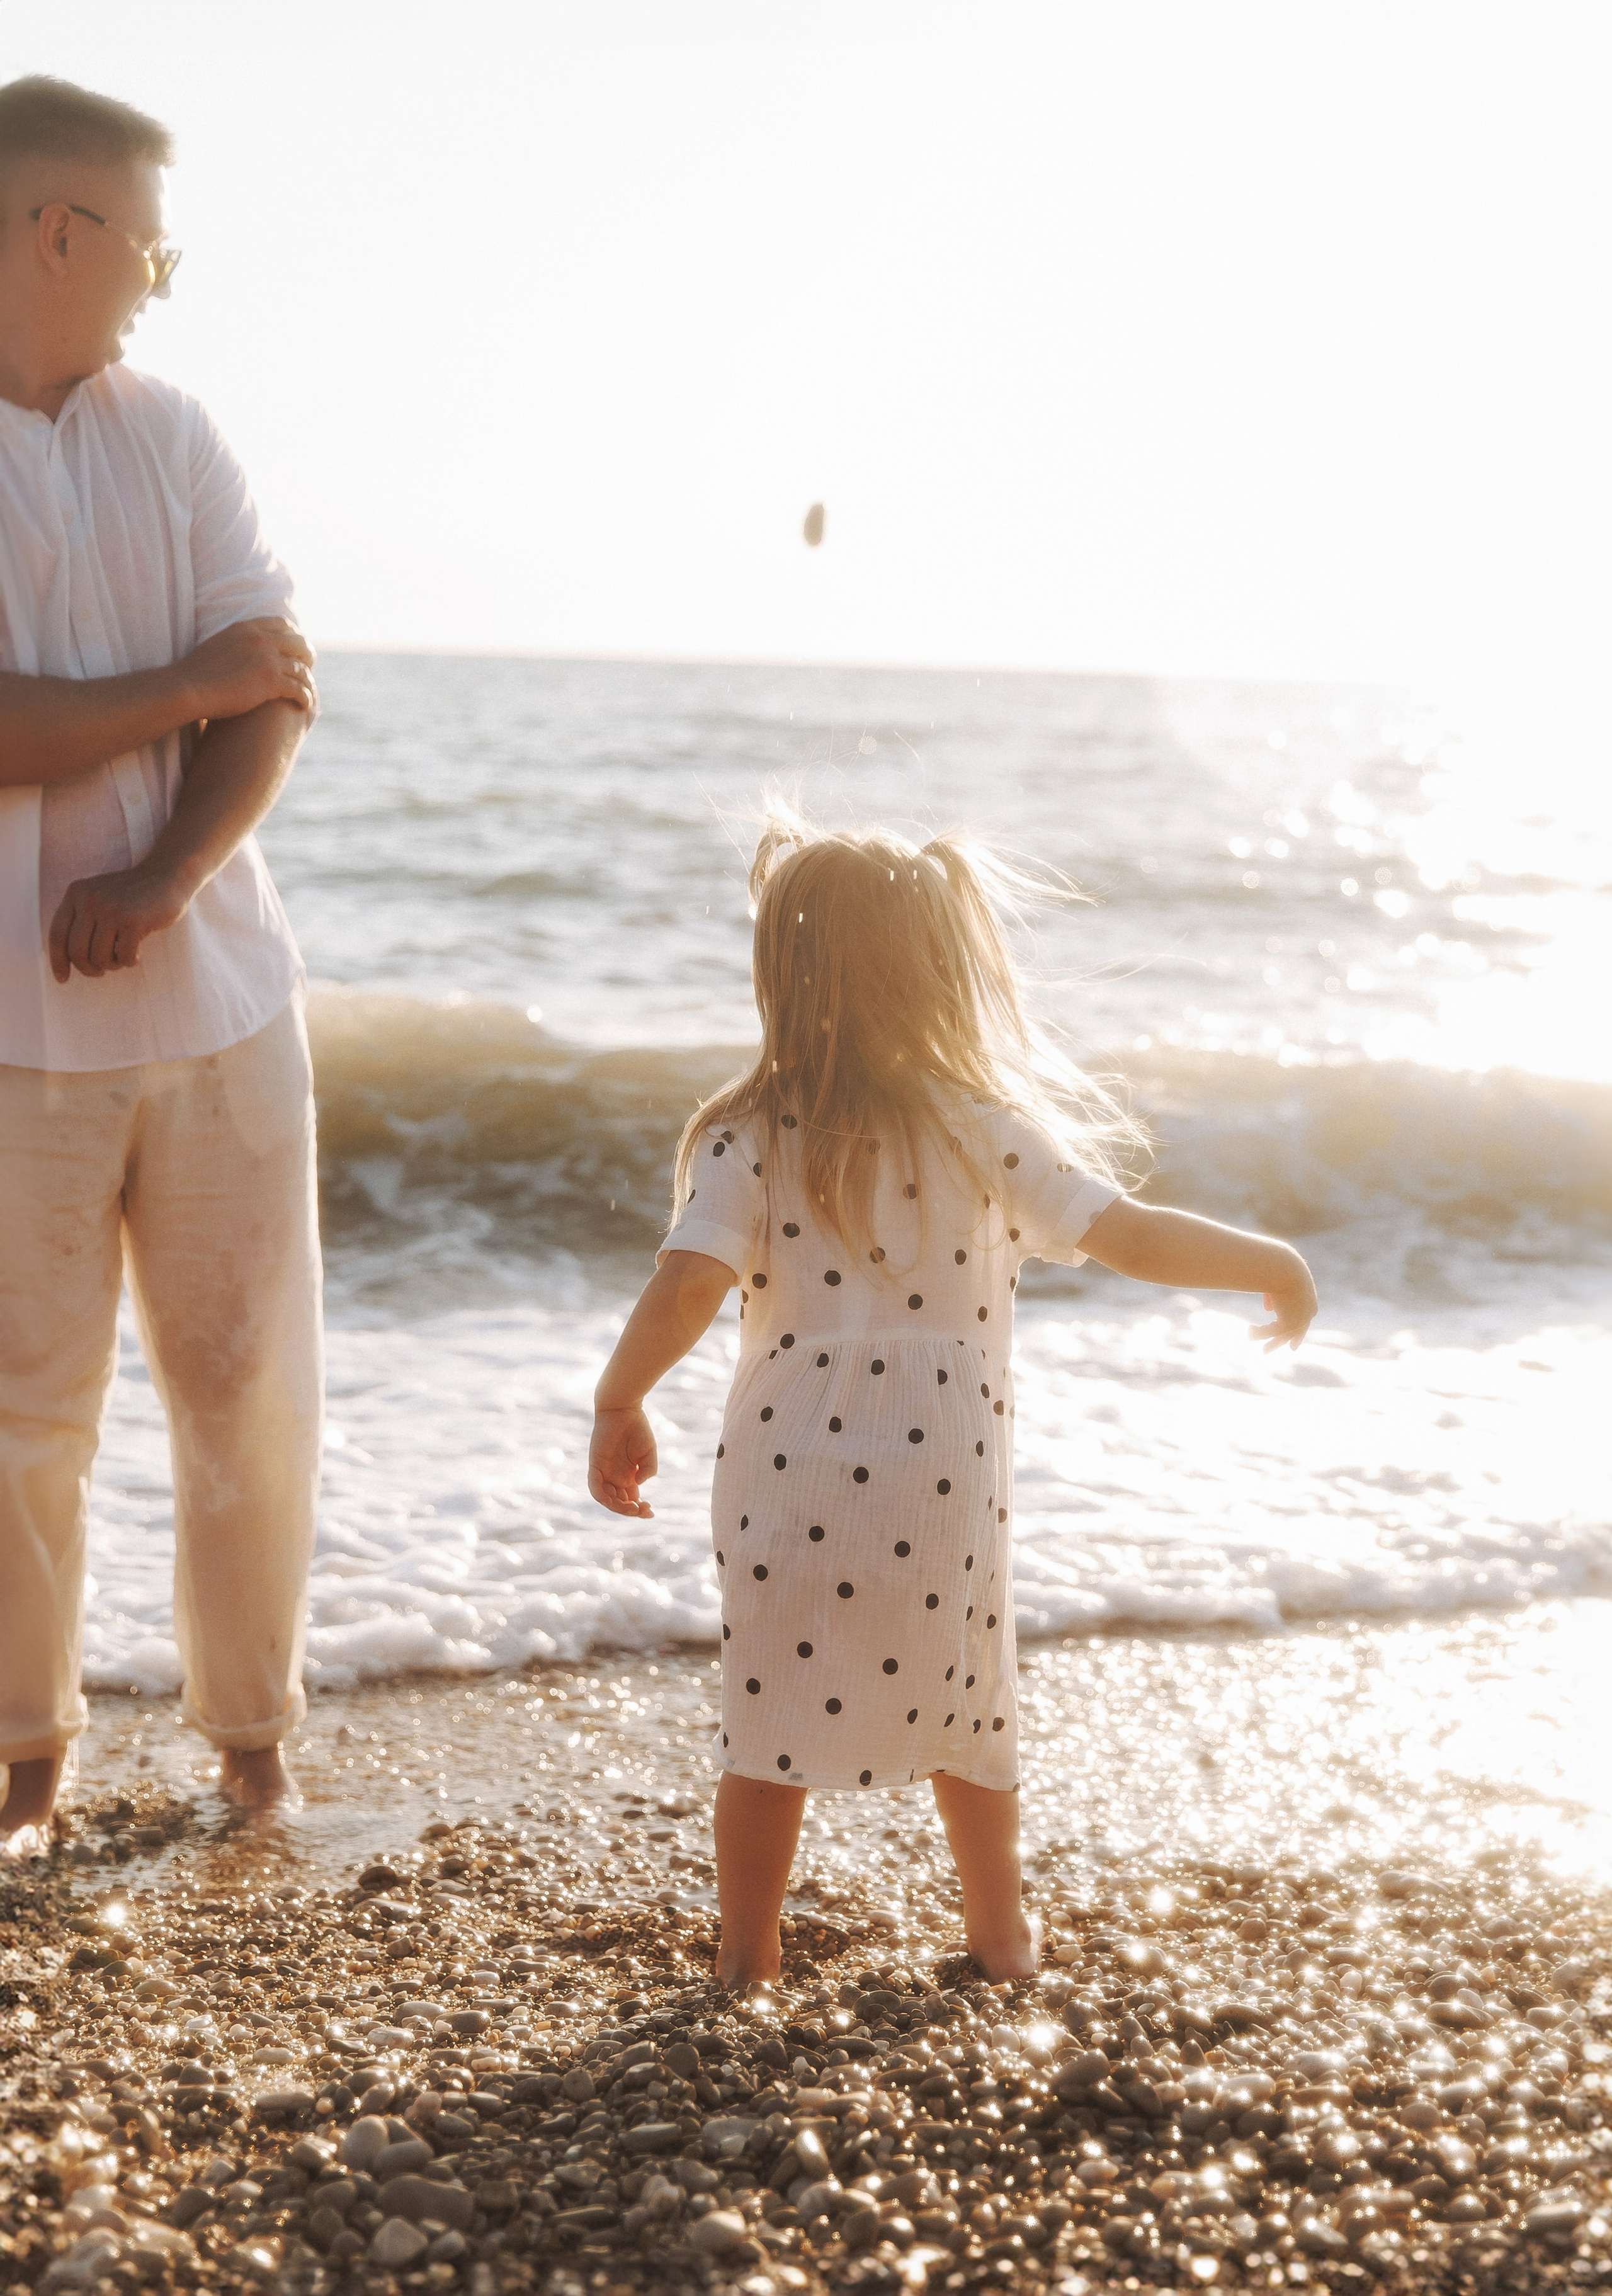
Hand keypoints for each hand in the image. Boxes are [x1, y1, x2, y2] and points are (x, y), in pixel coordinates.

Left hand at [48, 863, 188, 982]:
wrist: (167, 876)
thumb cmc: (132, 895)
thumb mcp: (99, 898)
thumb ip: (81, 919)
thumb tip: (67, 961)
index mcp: (76, 893)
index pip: (57, 934)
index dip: (57, 961)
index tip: (63, 979)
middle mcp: (90, 899)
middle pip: (77, 952)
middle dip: (89, 969)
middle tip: (100, 971)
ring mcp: (112, 909)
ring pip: (99, 957)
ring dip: (112, 965)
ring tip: (121, 958)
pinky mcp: (133, 921)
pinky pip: (124, 957)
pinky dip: (130, 961)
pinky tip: (137, 953)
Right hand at [180, 617, 316, 722]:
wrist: (187, 687)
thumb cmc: (195, 674)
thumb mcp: (216, 646)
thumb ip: (234, 644)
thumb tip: (237, 653)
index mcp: (246, 627)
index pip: (281, 623)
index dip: (293, 635)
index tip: (296, 647)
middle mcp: (260, 639)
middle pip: (298, 643)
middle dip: (307, 656)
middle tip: (309, 668)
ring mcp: (267, 659)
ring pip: (301, 668)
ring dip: (308, 681)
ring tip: (309, 692)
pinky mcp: (271, 681)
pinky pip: (299, 688)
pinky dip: (306, 698)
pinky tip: (305, 706)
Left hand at [589, 1406, 657, 1516]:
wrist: (623, 1409)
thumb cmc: (637, 1429)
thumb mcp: (649, 1453)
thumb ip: (648, 1470)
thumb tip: (639, 1483)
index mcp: (628, 1475)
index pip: (631, 1499)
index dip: (639, 1509)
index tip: (651, 1512)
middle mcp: (615, 1477)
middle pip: (619, 1502)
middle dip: (631, 1511)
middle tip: (644, 1510)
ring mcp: (604, 1472)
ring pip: (606, 1499)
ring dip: (617, 1507)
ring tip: (632, 1508)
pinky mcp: (595, 1465)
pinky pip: (594, 1486)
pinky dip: (602, 1496)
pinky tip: (614, 1500)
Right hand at [1249, 1253, 1318, 1352]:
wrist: (1284, 1267)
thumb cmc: (1278, 1266)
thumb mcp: (1275, 1280)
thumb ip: (1273, 1295)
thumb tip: (1269, 1308)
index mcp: (1308, 1297)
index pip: (1306, 1315)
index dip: (1300, 1325)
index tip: (1297, 1335)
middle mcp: (1308, 1310)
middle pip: (1300, 1329)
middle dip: (1293, 1339)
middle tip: (1292, 1349)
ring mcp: (1300, 1318)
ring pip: (1286, 1334)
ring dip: (1273, 1343)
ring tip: (1263, 1350)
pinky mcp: (1288, 1323)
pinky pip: (1272, 1331)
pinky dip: (1260, 1333)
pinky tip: (1249, 1331)